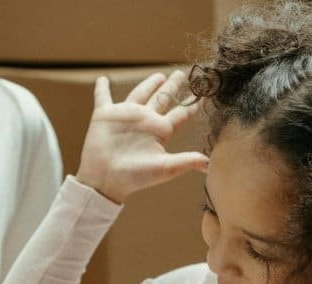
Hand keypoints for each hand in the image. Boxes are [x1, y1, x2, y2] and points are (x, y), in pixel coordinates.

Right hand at [76, 70, 208, 203]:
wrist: (106, 180)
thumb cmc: (136, 177)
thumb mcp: (165, 168)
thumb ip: (186, 161)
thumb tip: (209, 164)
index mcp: (160, 130)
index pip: (180, 114)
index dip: (192, 104)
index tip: (203, 94)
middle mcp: (145, 121)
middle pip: (163, 99)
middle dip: (172, 87)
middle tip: (182, 75)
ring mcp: (126, 117)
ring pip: (140, 94)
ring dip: (148, 84)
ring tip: (159, 75)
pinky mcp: (105, 115)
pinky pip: (102, 97)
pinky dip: (102, 89)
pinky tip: (103, 79)